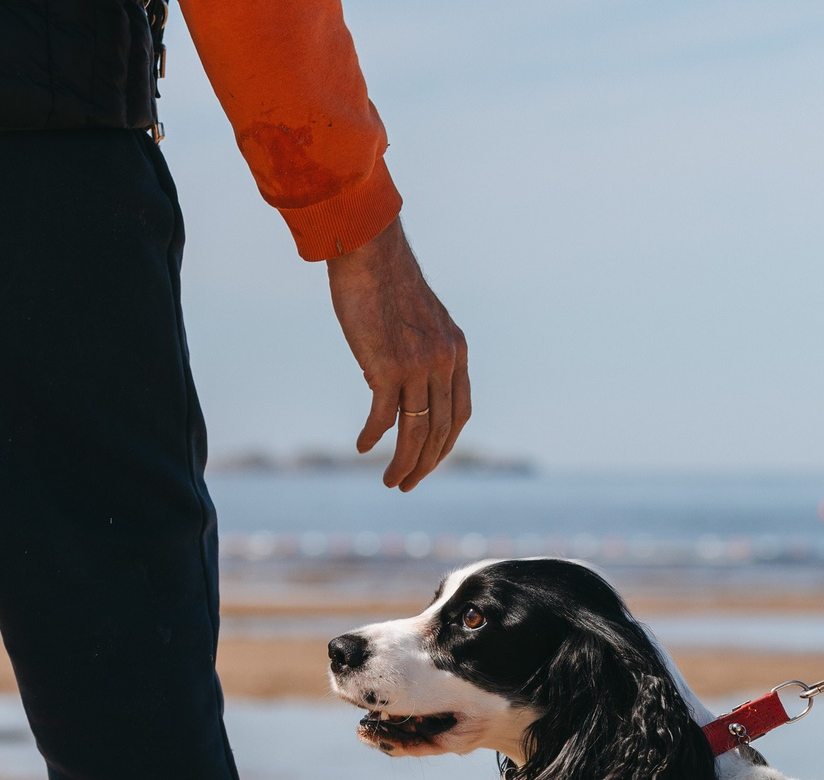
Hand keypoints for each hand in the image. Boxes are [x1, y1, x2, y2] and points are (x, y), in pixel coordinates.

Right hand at [326, 219, 470, 490]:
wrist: (369, 251)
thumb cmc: (385, 281)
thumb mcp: (417, 320)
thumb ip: (416, 352)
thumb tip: (388, 385)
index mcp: (456, 351)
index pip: (460, 413)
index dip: (447, 444)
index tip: (430, 461)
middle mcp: (444, 362)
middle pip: (441, 431)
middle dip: (426, 464)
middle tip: (407, 484)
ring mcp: (418, 366)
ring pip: (416, 431)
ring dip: (403, 463)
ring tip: (391, 481)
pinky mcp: (388, 367)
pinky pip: (384, 417)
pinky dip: (374, 437)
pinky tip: (363, 446)